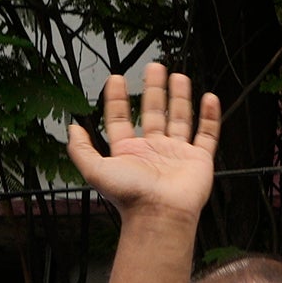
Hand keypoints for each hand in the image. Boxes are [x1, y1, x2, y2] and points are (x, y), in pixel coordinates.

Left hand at [62, 62, 219, 226]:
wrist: (160, 214)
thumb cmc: (130, 196)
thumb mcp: (95, 170)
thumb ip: (81, 149)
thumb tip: (71, 128)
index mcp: (129, 152)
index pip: (121, 119)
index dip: (117, 99)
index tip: (116, 79)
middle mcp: (153, 150)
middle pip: (153, 112)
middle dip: (153, 89)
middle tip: (154, 67)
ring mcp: (177, 154)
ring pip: (179, 119)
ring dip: (179, 97)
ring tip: (179, 76)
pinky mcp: (199, 159)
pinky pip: (206, 134)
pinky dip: (210, 117)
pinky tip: (208, 99)